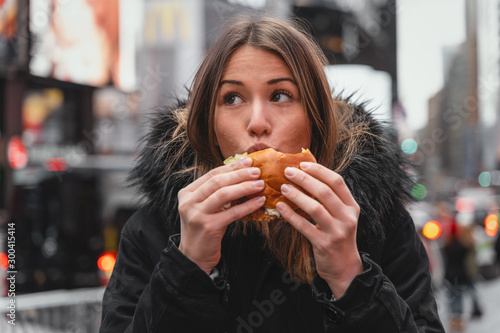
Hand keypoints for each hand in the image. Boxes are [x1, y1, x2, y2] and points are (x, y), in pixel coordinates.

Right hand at [177, 157, 265, 274]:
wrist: (194, 256)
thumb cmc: (203, 229)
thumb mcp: (205, 207)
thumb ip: (217, 192)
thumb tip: (243, 175)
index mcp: (187, 193)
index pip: (212, 174)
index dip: (231, 167)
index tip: (248, 161)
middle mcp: (189, 202)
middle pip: (217, 182)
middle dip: (239, 174)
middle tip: (257, 171)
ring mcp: (197, 214)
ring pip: (223, 194)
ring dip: (244, 187)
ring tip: (260, 184)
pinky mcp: (208, 227)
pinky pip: (232, 213)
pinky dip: (247, 206)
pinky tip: (259, 202)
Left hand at [276, 162, 361, 297]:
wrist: (344, 267)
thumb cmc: (337, 236)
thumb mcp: (340, 216)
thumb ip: (329, 199)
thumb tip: (306, 175)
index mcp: (352, 206)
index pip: (337, 182)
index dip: (319, 171)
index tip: (302, 164)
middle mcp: (347, 217)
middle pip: (325, 192)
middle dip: (305, 180)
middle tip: (288, 172)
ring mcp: (336, 231)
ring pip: (315, 208)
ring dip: (297, 196)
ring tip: (283, 188)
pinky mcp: (324, 244)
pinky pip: (304, 226)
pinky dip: (291, 215)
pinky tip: (280, 207)